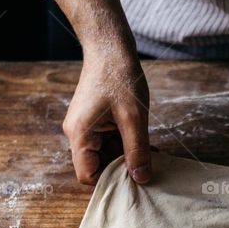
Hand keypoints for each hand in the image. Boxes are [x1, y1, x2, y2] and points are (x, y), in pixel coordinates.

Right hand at [62, 49, 151, 184]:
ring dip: (127, 156)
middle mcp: (77, 133)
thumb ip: (137, 151)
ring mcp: (85, 126)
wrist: (109, 46)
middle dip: (123, 168)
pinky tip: (146, 144)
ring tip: (151, 154)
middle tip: (149, 167)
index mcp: (79, 134)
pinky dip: (125, 145)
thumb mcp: (133, 118)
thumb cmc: (119, 77)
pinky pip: (108, 141)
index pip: (87, 175)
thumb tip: (142, 179)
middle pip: (97, 166)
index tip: (135, 179)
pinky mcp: (94, 120)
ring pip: (105, 154)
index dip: (111, 181)